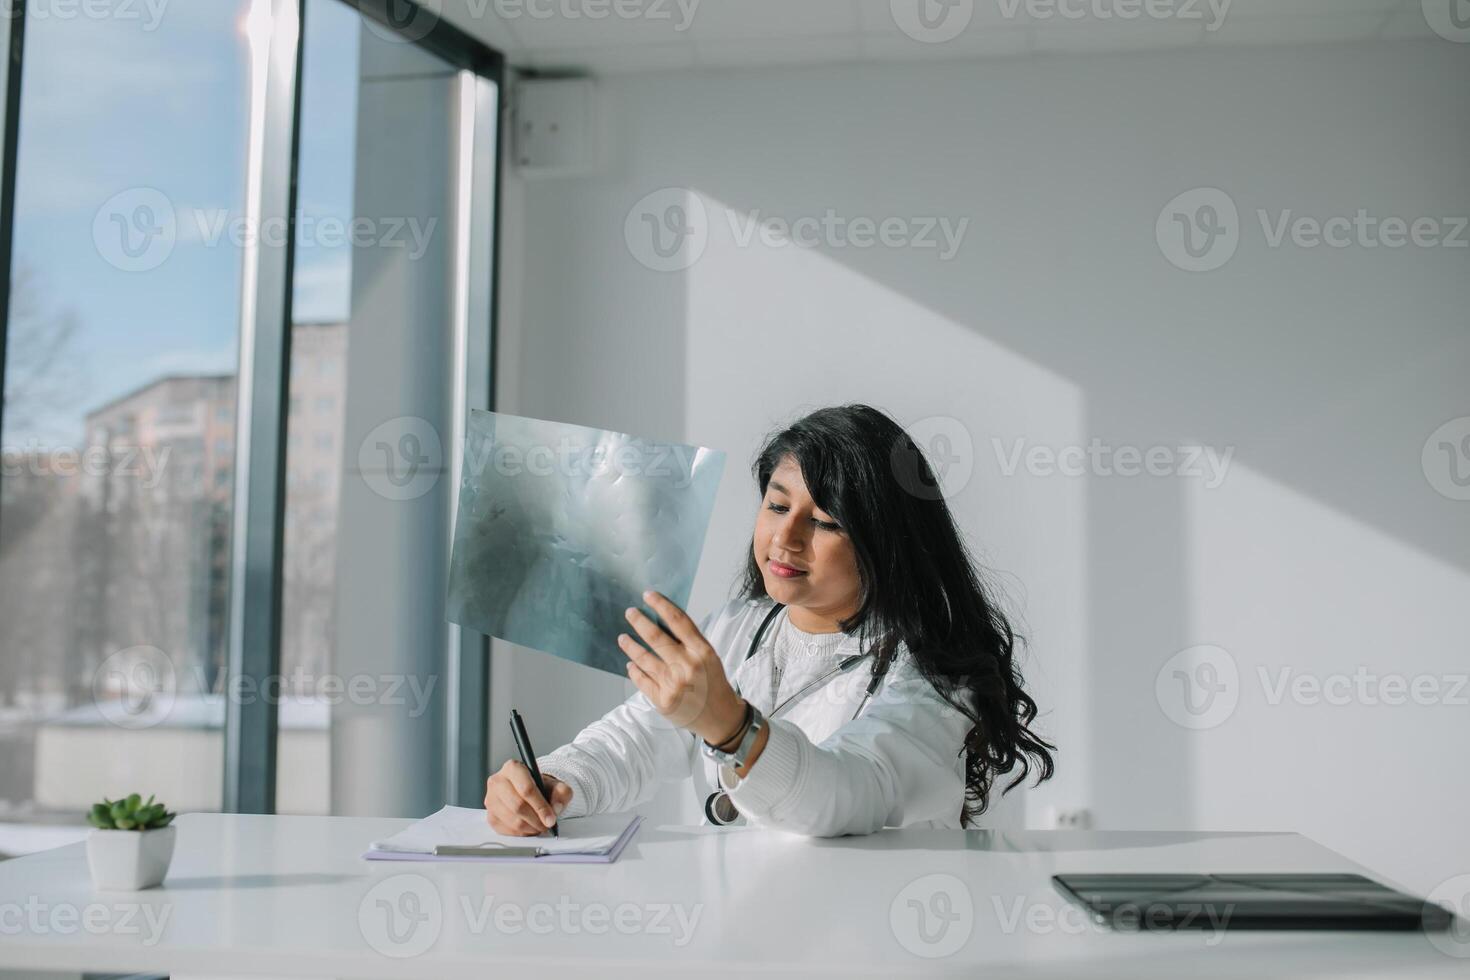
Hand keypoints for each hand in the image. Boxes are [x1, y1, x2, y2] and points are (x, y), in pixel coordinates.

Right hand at [483, 760, 572, 835]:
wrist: (529, 791)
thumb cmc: (541, 787)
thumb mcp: (557, 785)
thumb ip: (561, 793)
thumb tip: (555, 808)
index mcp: (513, 768)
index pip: (526, 789)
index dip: (541, 806)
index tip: (551, 819)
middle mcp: (497, 782)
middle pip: (518, 806)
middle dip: (536, 819)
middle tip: (547, 825)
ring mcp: (491, 800)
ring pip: (512, 820)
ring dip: (530, 828)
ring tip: (540, 826)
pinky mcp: (490, 816)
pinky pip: (506, 830)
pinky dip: (521, 833)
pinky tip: (529, 828)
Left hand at [619, 590, 747, 745]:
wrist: (720, 717)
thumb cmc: (713, 682)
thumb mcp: (709, 657)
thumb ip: (688, 642)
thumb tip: (660, 621)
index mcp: (702, 651)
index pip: (679, 621)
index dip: (661, 605)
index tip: (648, 595)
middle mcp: (688, 666)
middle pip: (656, 638)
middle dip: (639, 622)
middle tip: (630, 612)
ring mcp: (674, 684)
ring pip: (644, 659)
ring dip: (630, 646)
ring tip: (623, 638)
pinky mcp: (663, 700)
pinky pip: (642, 680)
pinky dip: (634, 670)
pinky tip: (631, 663)